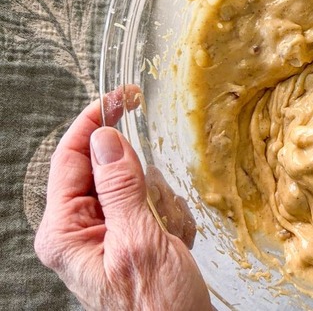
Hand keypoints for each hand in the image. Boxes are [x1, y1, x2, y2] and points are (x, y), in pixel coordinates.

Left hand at [34, 86, 210, 309]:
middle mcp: (80, 229)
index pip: (71, 157)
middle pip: (111, 169)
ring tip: (170, 238)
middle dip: (144, 184)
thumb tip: (107, 137)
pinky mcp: (130, 237)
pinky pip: (155, 204)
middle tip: (160, 212)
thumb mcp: (140, 242)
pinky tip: (175, 244)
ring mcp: (107, 233)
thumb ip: (121, 187)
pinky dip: (172, 219)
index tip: (121, 96)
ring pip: (138, 184)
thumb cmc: (157, 306)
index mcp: (65, 231)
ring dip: (163, 206)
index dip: (95, 122)